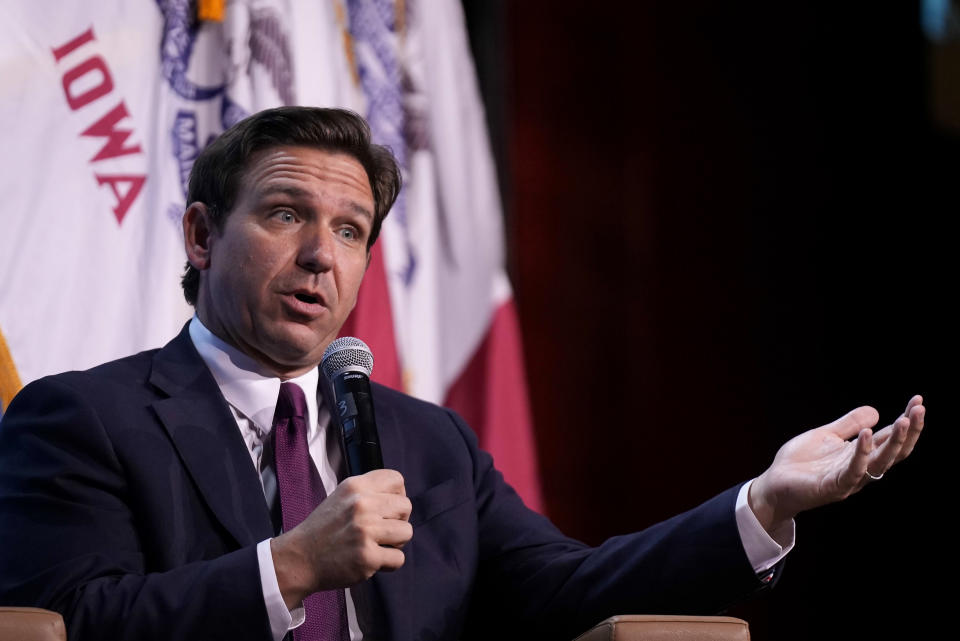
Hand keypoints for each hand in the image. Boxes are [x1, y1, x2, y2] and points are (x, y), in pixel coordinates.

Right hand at [271, 468, 412, 607]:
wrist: (300, 558)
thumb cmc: (324, 529)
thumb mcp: (342, 497)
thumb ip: (369, 492)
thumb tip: (400, 497)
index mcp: (355, 486)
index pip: (396, 479)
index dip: (396, 495)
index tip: (386, 509)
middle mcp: (361, 505)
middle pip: (406, 506)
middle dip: (398, 520)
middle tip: (381, 531)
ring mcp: (365, 531)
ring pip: (407, 532)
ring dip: (395, 542)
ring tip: (377, 545)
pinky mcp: (367, 557)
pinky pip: (399, 558)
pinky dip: (388, 563)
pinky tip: (372, 560)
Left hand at [749, 395, 924, 533]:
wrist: (774, 484)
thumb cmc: (800, 463)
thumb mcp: (826, 436)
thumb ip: (849, 425)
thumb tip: (877, 412)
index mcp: (861, 455)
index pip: (889, 437)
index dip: (906, 421)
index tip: (918, 400)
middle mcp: (861, 468)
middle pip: (894, 451)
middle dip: (909, 430)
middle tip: (920, 409)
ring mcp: (850, 479)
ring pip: (881, 462)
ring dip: (895, 441)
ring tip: (904, 420)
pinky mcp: (834, 486)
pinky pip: (853, 471)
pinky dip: (863, 454)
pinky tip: (868, 435)